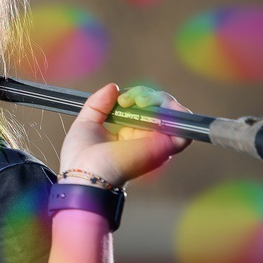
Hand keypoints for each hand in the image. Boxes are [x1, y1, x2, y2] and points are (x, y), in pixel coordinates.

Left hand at [58, 83, 191, 187]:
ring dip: (160, 99)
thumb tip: (114, 87)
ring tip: (140, 101)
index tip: (121, 99)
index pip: (143, 108)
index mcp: (128, 134)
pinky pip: (182, 124)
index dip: (136, 96)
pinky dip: (173, 110)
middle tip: (128, 100)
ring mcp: (156, 142)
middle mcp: (144, 138)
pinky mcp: (165, 146)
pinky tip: (154, 107)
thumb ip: (98, 104)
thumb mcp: (86, 124)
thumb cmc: (81, 158)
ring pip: (173, 111)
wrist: (86, 174)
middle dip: (147, 95)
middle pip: (160, 107)